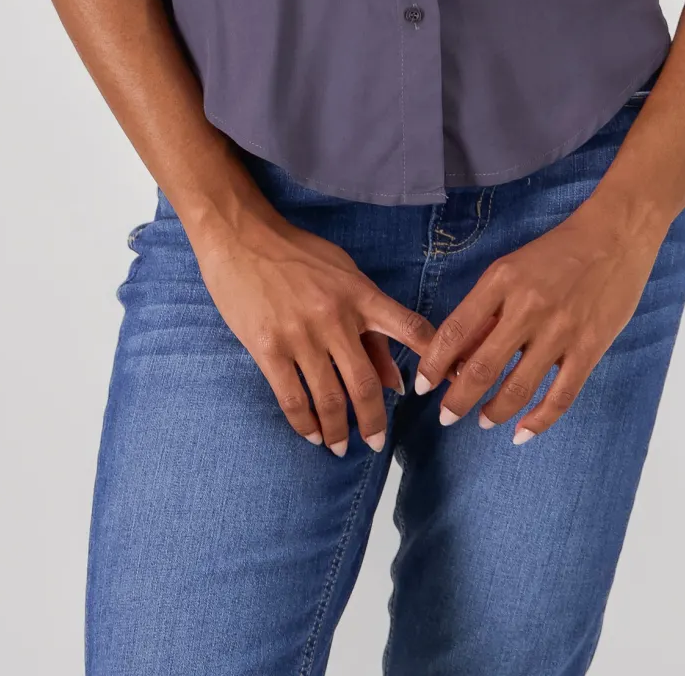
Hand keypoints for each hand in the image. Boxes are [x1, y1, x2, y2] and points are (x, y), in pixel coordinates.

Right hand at [192, 212, 436, 456]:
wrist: (243, 237)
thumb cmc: (298, 255)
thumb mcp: (344, 276)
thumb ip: (372, 325)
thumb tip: (397, 380)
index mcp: (361, 295)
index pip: (410, 328)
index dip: (432, 359)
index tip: (440, 388)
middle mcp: (336, 317)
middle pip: (366, 383)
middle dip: (374, 421)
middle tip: (376, 443)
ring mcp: (301, 334)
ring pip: (329, 399)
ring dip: (338, 431)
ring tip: (340, 447)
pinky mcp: (268, 347)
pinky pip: (292, 399)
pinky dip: (305, 424)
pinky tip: (311, 435)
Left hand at [411, 204, 666, 442]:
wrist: (616, 235)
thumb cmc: (559, 249)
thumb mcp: (513, 266)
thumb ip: (489, 308)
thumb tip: (461, 353)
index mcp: (501, 280)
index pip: (456, 330)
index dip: (434, 364)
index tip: (423, 385)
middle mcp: (527, 307)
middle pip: (481, 367)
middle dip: (457, 400)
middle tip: (445, 416)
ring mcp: (560, 331)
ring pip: (517, 388)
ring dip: (494, 413)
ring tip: (482, 422)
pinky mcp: (589, 348)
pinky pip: (560, 396)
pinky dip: (538, 421)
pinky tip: (522, 433)